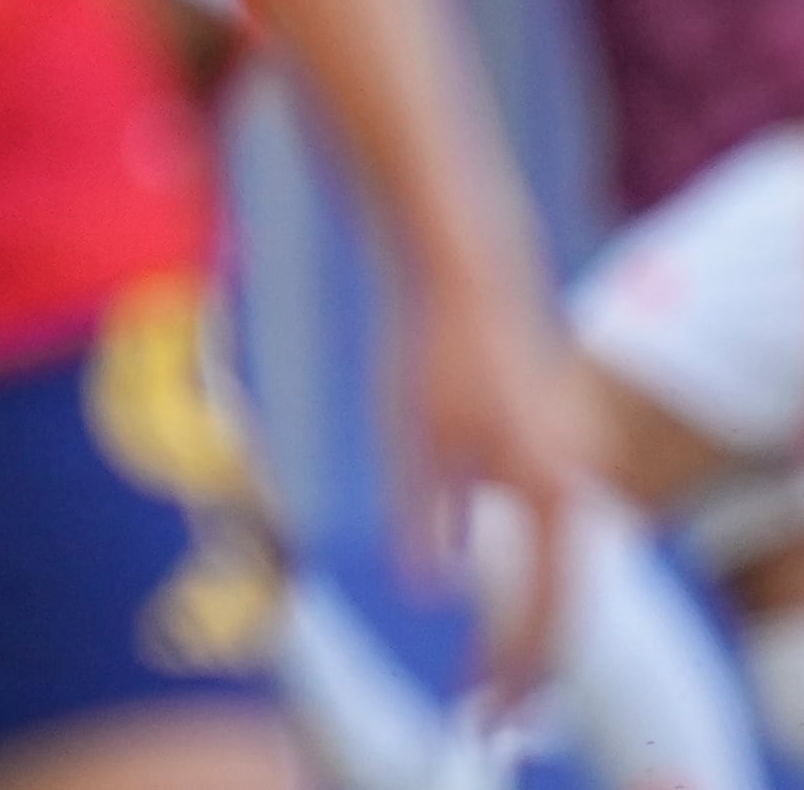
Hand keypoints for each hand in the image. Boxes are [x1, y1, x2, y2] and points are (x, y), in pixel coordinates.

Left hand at [400, 252, 596, 707]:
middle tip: (495, 715)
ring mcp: (577, 469)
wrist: (470, 276)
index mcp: (549, 485)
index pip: (545, 604)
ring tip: (500, 681)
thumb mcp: (412, 436)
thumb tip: (430, 590)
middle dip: (536, 665)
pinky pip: (564, 544)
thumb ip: (423, 515)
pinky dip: (542, 589)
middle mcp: (578, 483)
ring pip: (570, 575)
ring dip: (539, 631)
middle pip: (570, 601)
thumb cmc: (433, 352)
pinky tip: (509, 616)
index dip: (518, 665)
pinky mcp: (564, 456)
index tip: (490, 708)